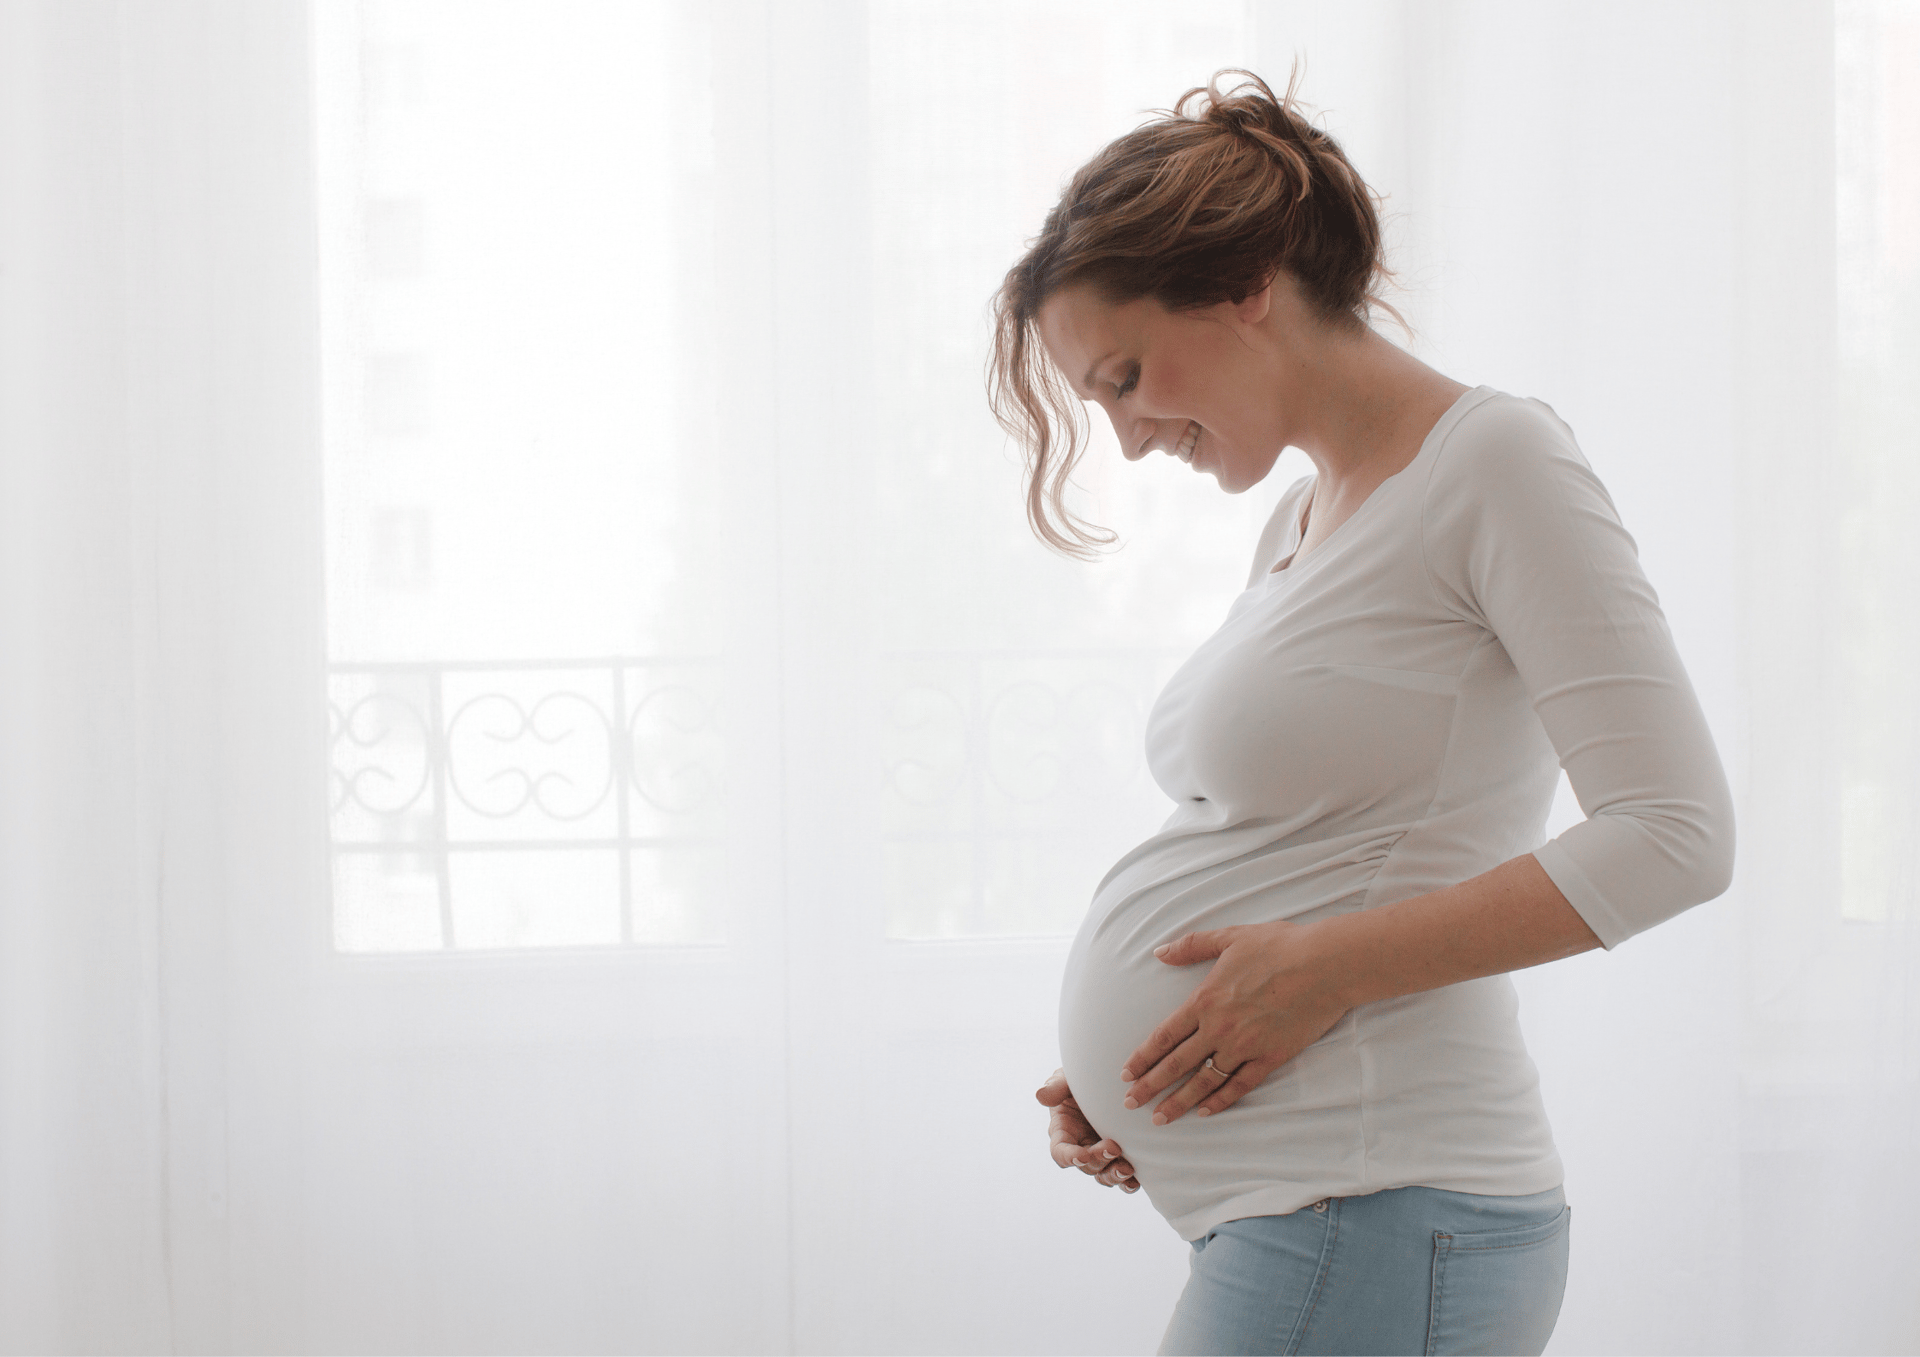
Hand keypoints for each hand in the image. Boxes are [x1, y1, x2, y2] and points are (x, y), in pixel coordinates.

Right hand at [1035, 1068, 1138, 1191]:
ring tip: (1127, 1168)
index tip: (1082, 1155)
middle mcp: (1080, 1147)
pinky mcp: (1119, 1157)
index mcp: (1063, 1131)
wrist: (1109, 1080)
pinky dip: (1128, 1182)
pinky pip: (1122, 1177)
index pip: (1060, 1152)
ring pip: (1103, 1175)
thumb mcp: (1068, 1079)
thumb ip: (1056, 1086)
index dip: (1069, 1157)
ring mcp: (1100, 1155)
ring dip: (1114, 1175)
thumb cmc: (1082, 1078)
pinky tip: (1136, 1180)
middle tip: (1113, 1147)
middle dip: (1098, 1159)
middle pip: (1085, 1165)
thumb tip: (1041, 1096)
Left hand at [1119, 920, 1351, 1125]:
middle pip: (1176, 1064)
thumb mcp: (1229, 937)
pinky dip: (1221, 1101)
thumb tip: (1159, 952)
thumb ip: (1190, 946)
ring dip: (1179, 1101)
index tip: (1126, 1074)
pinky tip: (1206, 1111)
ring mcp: (1245, 1046)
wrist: (1325, 965)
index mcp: (1205, 1000)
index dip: (1143, 1057)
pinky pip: (1240, 1085)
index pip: (1164, 1037)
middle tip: (1130, 1104)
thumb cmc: (1279, 946)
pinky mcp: (1271, 1057)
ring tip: (1161, 1118)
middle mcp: (1220, 1028)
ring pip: (1204, 1081)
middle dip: (1150, 1087)